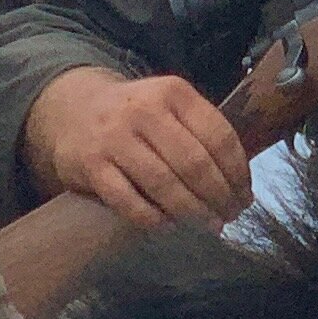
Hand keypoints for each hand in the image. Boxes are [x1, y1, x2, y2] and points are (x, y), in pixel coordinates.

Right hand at [23, 67, 253, 227]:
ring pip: (164, 185)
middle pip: (195, 164)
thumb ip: (201, 133)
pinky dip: (154, 219)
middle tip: (228, 217)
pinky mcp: (90, 165)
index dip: (237, 173)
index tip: (244, 197)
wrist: (73, 109)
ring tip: (207, 226)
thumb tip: (238, 186)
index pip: (219, 137)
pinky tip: (169, 226)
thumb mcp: (169, 107)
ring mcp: (114, 137)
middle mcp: (143, 110)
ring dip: (192, 213)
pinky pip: (129, 202)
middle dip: (218, 197)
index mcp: (173, 93)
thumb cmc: (136, 117)